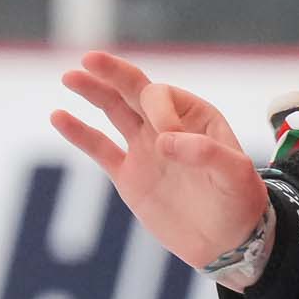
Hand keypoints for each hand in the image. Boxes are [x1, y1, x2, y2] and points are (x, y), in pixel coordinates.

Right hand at [51, 51, 269, 273]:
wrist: (227, 241)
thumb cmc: (239, 202)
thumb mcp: (235, 175)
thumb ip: (206, 154)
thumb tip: (163, 141)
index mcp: (197, 117)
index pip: (163, 97)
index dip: (158, 110)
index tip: (168, 142)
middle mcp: (168, 127)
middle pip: (136, 90)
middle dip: (115, 73)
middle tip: (91, 58)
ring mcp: (146, 149)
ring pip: (114, 111)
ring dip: (94, 92)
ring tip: (70, 75)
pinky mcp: (129, 175)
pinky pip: (99, 148)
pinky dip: (79, 133)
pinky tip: (58, 115)